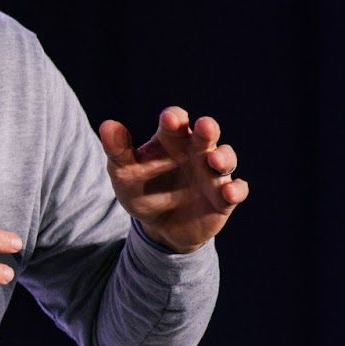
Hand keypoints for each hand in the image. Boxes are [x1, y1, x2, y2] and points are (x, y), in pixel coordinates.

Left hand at [99, 106, 247, 253]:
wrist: (158, 227)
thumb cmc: (142, 190)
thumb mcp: (124, 173)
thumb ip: (117, 150)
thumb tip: (107, 125)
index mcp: (171, 140)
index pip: (176, 121)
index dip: (174, 118)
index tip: (169, 119)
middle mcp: (196, 152)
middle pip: (207, 134)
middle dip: (207, 129)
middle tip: (204, 126)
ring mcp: (212, 174)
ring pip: (226, 158)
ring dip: (224, 158)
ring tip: (213, 161)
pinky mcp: (223, 198)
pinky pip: (236, 190)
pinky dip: (236, 190)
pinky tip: (228, 193)